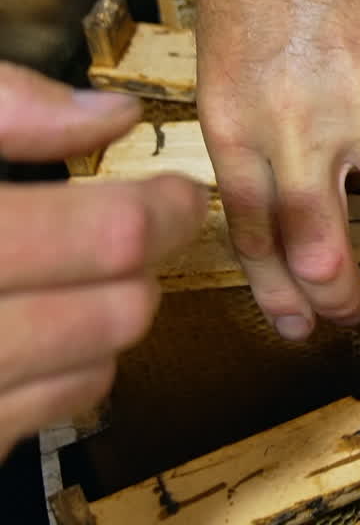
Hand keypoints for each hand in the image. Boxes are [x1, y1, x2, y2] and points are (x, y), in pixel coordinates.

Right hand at [0, 64, 206, 461]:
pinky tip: (48, 326)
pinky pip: (45, 416)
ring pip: (94, 370)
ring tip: (83, 272)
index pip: (110, 236)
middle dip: (142, 263)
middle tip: (136, 228)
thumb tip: (110, 114)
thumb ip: (10, 108)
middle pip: (119, 312)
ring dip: (111, 316)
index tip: (178, 194)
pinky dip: (70, 371)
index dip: (165, 209)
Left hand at [197, 0, 359, 342]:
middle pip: (324, 247)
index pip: (255, 237)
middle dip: (343, 297)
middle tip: (359, 313)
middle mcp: (300, 128)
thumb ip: (239, 131)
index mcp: (236, 126)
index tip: (297, 322)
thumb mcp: (215, 58)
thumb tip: (253, 194)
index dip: (278, 292)